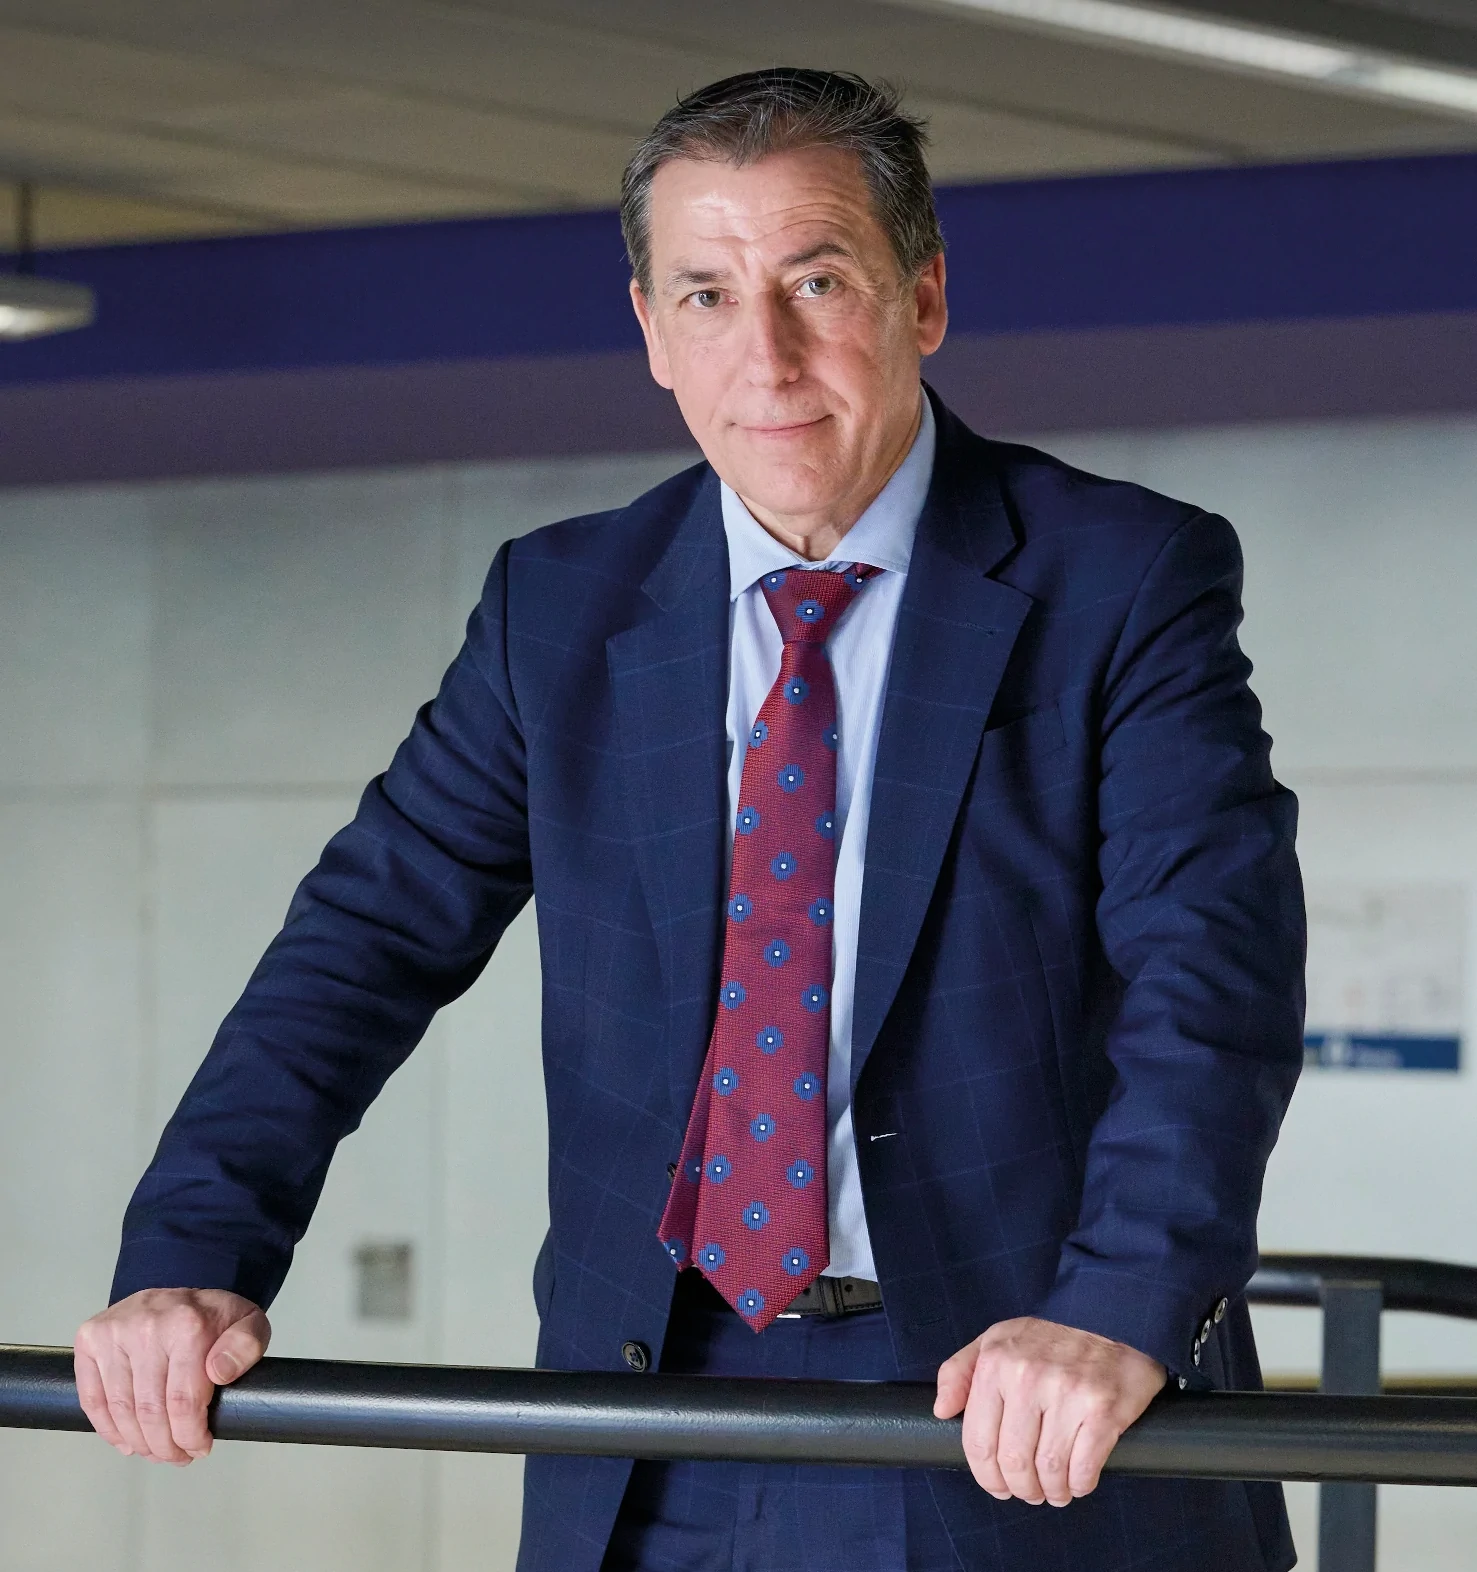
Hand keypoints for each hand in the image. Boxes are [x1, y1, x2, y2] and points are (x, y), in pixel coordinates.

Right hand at [74, 1288, 269, 1464]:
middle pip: (150, 1411)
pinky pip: (93, 1399)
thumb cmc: (212, 1315)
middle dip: (165, 1446)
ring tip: (156, 1451)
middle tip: (177, 1456)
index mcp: (189, 1324)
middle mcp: (147, 1326)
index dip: (189, 1436)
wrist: (179, 1280)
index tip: (199, 1448)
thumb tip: (219, 1373)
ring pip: (121, 1411)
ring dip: (139, 1443)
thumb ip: (247, 1346)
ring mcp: (114, 1332)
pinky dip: (108, 1429)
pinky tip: (127, 1441)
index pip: (183, 1401)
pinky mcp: (90, 1339)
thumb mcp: (249, 1323)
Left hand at [934, 1315, 1165, 1506]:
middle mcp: (1028, 1377)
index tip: (997, 1485)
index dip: (986, 1476)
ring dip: (1051, 1492)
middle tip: (1028, 1491)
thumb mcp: (994, 1341)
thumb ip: (959, 1372)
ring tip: (1054, 1490)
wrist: (1107, 1320)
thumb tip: (942, 1410)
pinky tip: (1077, 1481)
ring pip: (1049, 1470)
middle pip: (1014, 1462)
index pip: (979, 1441)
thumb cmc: (1047, 1340)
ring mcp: (1067, 1393)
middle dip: (1020, 1488)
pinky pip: (1084, 1468)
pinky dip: (1079, 1485)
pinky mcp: (1102, 1409)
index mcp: (996, 1363)